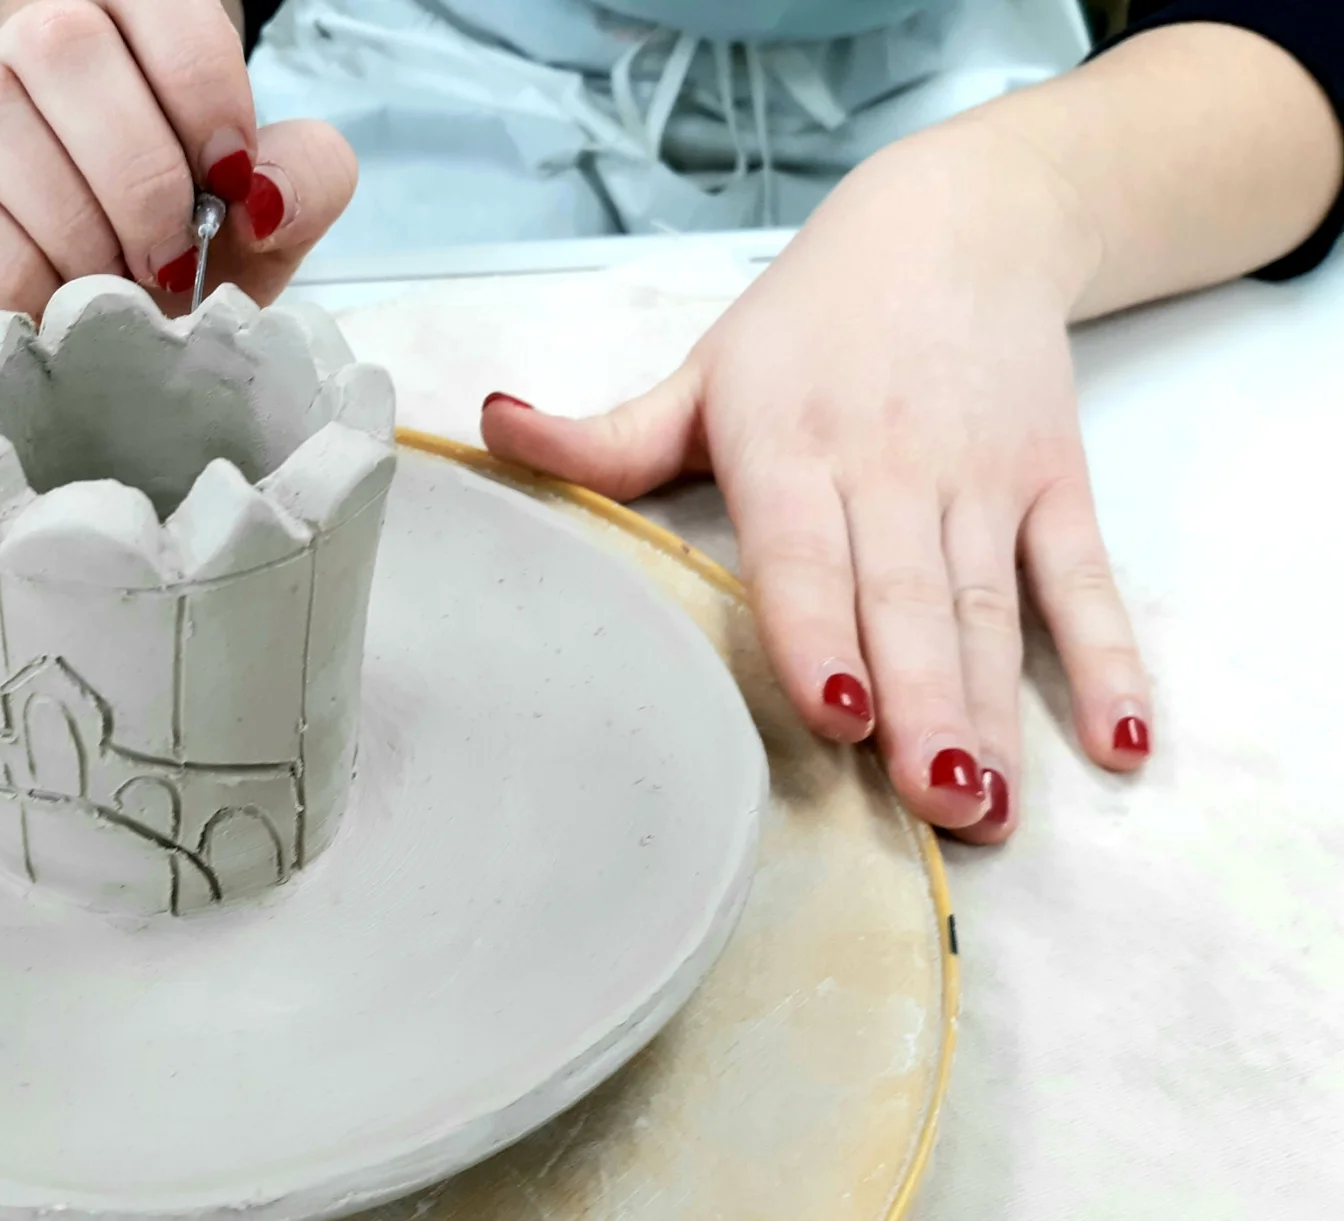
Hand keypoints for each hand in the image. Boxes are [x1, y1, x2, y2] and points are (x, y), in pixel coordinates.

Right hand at [0, 0, 356, 350]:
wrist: (120, 333)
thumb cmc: (190, 248)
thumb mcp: (273, 213)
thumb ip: (306, 178)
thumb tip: (261, 195)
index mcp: (129, 20)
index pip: (158, 2)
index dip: (202, 90)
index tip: (231, 182)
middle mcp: (33, 44)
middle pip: (66, 44)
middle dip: (138, 173)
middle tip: (175, 257)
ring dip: (74, 226)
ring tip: (117, 288)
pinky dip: (18, 271)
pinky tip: (58, 306)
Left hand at [481, 124, 1153, 842]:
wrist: (960, 222)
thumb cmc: (810, 320)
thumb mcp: (704, 372)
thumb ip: (607, 434)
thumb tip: (490, 432)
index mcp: (790, 447)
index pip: (806, 553)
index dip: (821, 630)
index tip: (837, 708)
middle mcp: (891, 468)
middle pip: (909, 602)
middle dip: (924, 706)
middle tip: (933, 804)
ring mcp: (981, 478)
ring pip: (992, 609)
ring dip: (1000, 712)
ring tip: (993, 807)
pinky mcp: (1054, 483)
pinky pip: (1084, 581)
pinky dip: (1111, 658)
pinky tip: (1120, 740)